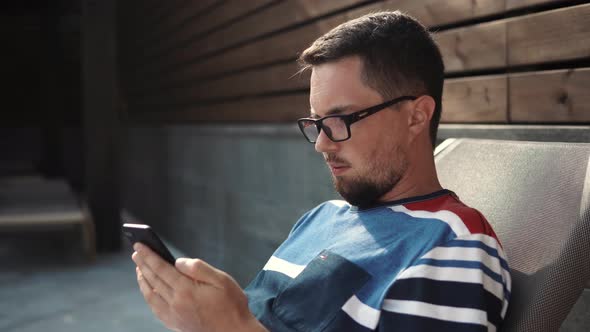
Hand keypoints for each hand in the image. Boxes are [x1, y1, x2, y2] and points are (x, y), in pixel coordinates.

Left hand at [132, 243, 266, 331]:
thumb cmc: (231, 305)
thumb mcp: (221, 280)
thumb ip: (198, 268)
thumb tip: (179, 262)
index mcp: (186, 289)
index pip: (161, 268)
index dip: (149, 256)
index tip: (139, 246)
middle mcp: (176, 302)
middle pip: (153, 279)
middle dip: (143, 264)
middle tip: (136, 253)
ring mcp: (173, 314)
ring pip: (150, 294)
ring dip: (143, 279)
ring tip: (139, 268)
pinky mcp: (175, 323)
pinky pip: (155, 308)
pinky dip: (148, 297)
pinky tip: (148, 291)